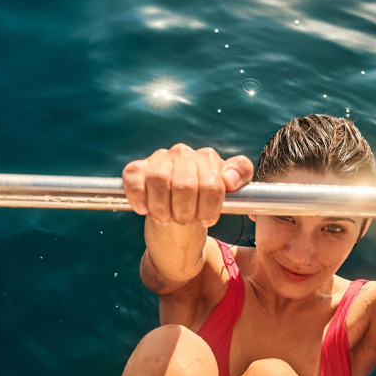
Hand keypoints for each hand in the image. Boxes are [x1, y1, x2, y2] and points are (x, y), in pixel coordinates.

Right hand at [122, 144, 253, 225]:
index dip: (210, 208)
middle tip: (185, 221)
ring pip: (159, 180)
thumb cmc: (205, 202)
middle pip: (185, 186)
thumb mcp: (230, 192)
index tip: (207, 220)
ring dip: (162, 208)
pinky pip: (134, 180)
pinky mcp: (138, 168)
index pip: (213, 184)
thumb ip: (240, 177)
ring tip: (166, 219)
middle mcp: (184, 153)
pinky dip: (140, 198)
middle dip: (185, 212)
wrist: (179, 212)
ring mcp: (160, 159)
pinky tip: (145, 210)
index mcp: (209, 159)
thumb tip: (229, 180)